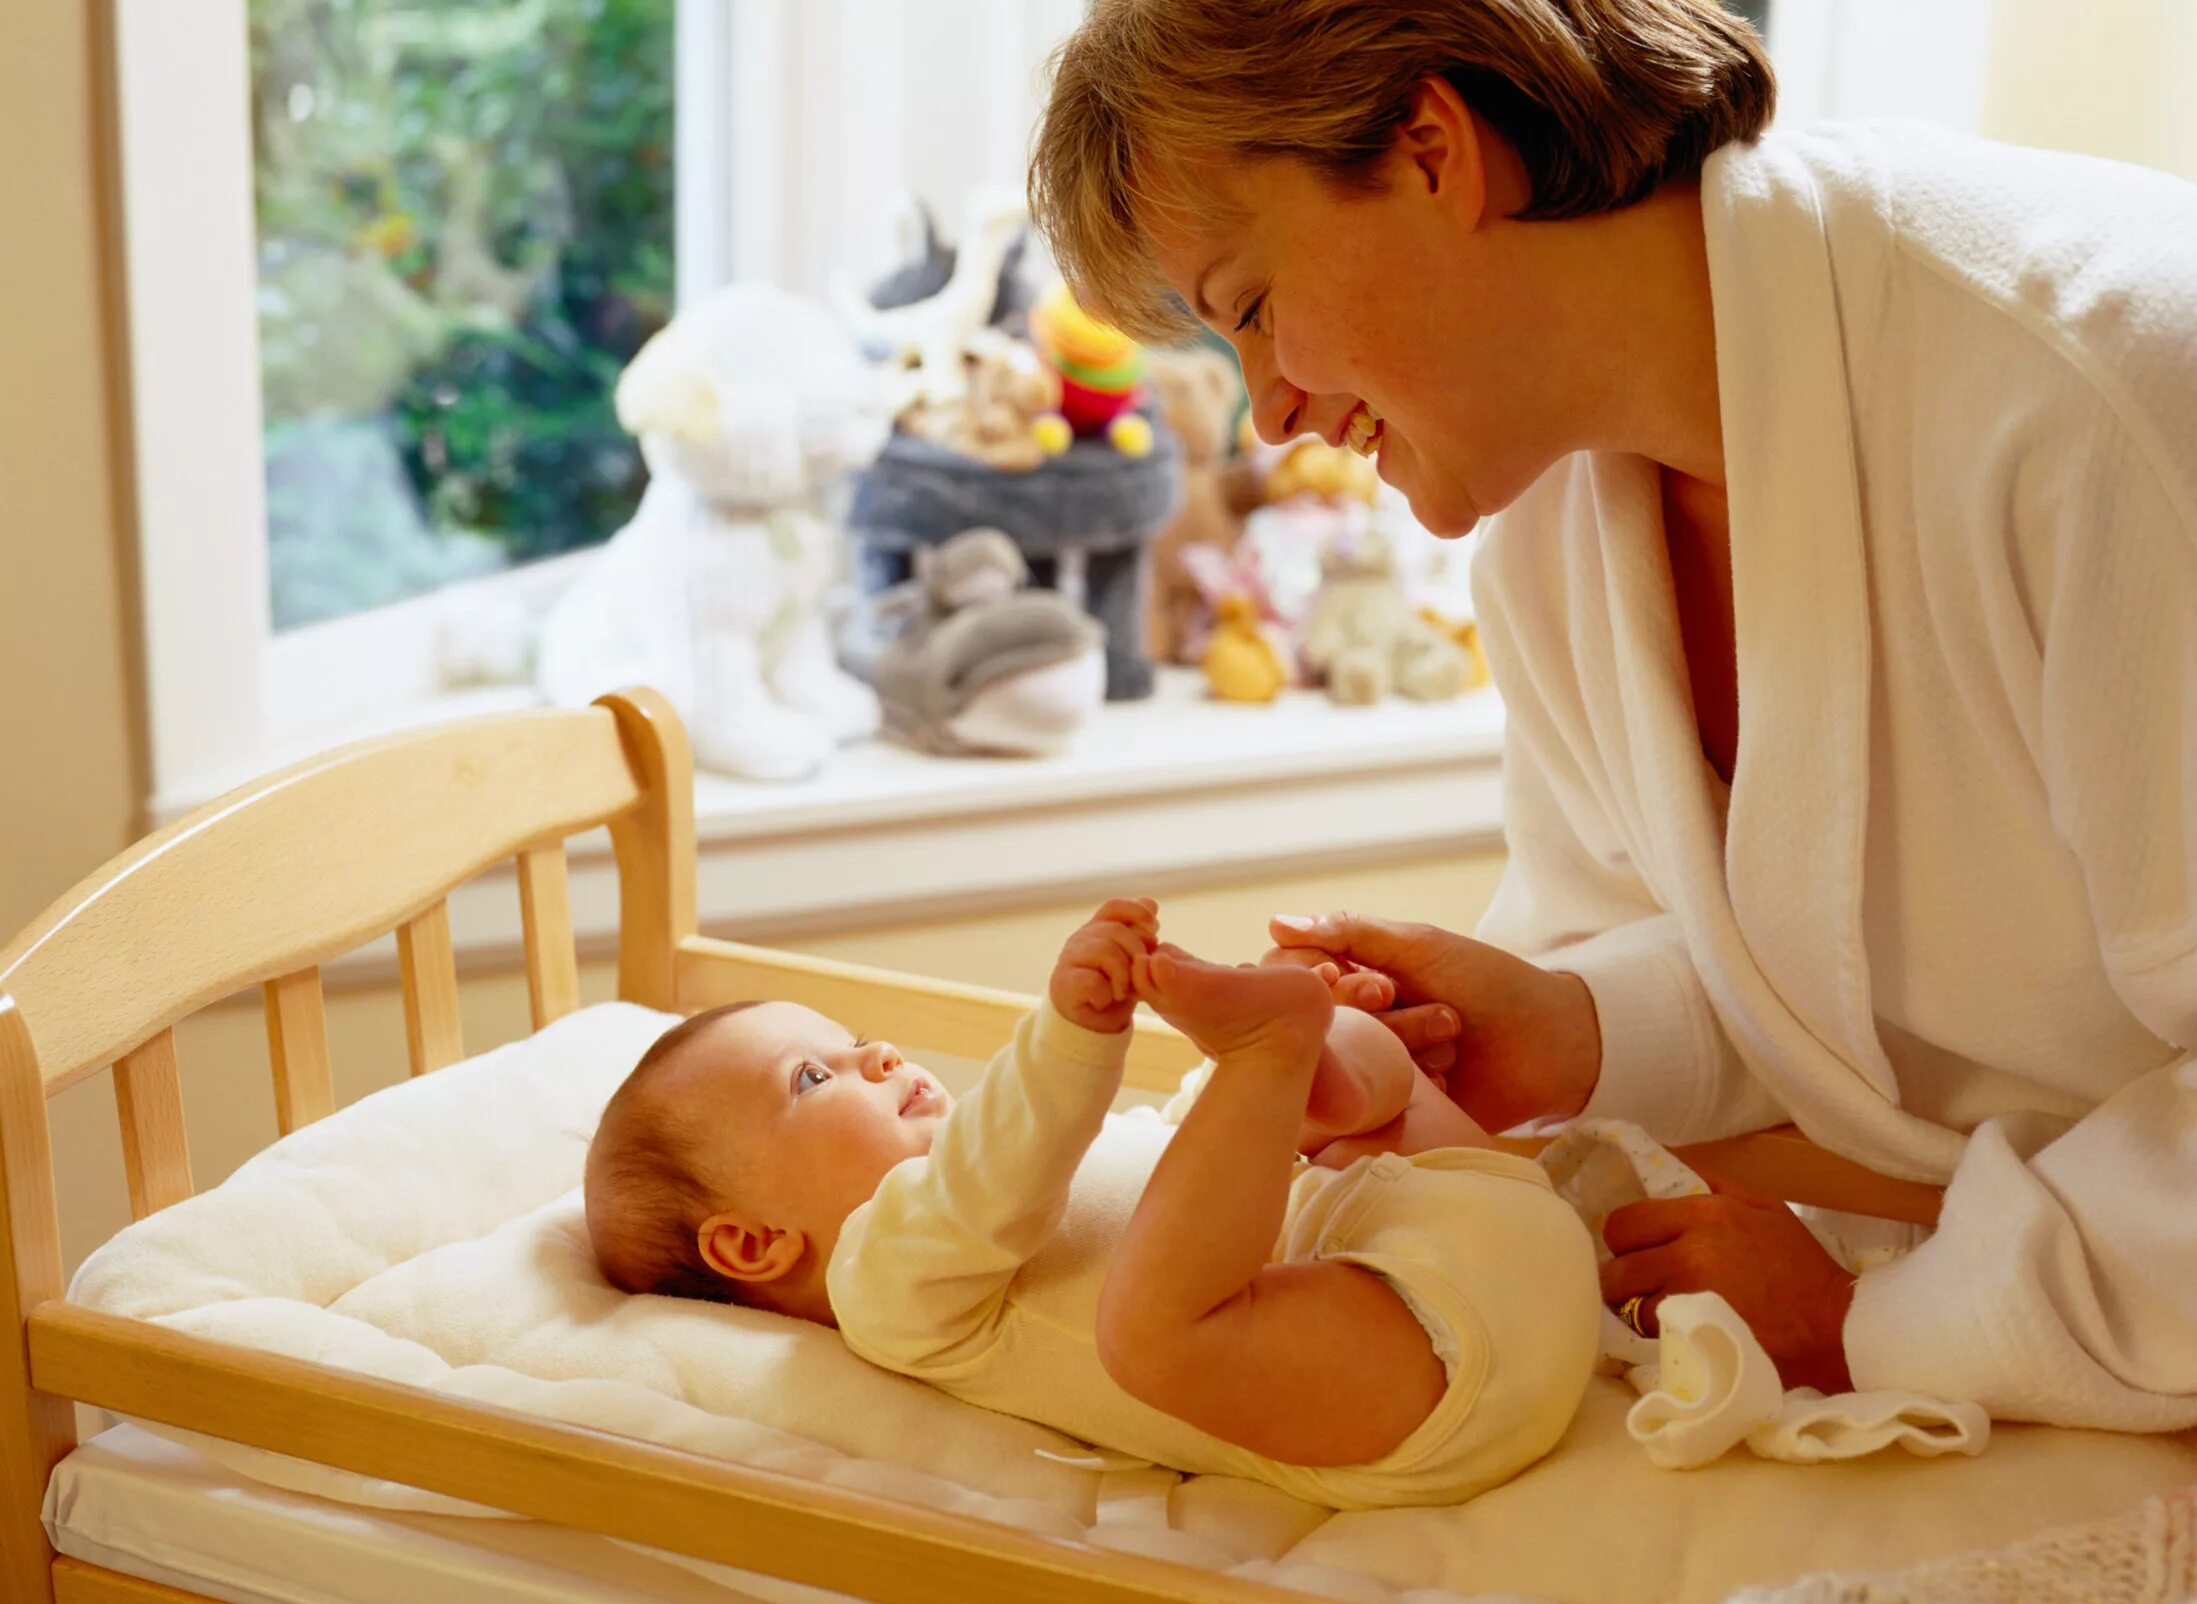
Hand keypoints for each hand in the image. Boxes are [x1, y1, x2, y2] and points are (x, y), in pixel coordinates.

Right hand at [1050, 897, 1158, 1033]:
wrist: (1090, 1023)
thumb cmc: (1112, 987)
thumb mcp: (1131, 958)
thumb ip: (1138, 932)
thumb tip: (1150, 902)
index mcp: (1097, 928)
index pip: (1115, 907)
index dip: (1136, 912)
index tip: (1155, 927)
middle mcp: (1081, 938)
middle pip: (1115, 930)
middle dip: (1136, 953)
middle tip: (1138, 976)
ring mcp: (1069, 958)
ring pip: (1105, 952)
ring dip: (1122, 976)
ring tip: (1122, 992)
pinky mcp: (1064, 982)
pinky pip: (1094, 980)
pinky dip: (1106, 994)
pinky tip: (1104, 1000)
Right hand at [1263, 913, 1600, 1131]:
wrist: (1551, 1043)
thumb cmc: (1490, 983)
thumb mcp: (1421, 946)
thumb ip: (1352, 933)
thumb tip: (1276, 922)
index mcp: (1353, 974)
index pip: (1290, 973)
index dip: (1315, 978)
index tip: (1353, 978)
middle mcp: (1352, 1022)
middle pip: (1314, 1020)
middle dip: (1369, 1009)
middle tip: (1401, 997)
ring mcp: (1368, 1067)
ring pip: (1342, 1061)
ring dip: (1399, 1042)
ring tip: (1447, 1032)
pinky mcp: (1390, 1111)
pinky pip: (1367, 1102)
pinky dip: (1409, 1083)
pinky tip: (1445, 1075)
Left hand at [1600, 1171, 1857, 1392]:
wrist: (1832, 1329)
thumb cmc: (1801, 1268)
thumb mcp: (1765, 1209)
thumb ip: (1714, 1186)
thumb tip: (1670, 1164)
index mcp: (1704, 1213)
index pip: (1625, 1222)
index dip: (1626, 1240)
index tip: (1639, 1249)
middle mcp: (1689, 1250)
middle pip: (1617, 1266)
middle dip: (1625, 1276)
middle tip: (1645, 1283)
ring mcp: (1688, 1295)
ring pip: (1630, 1302)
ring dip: (1640, 1308)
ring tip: (1667, 1308)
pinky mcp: (1693, 1333)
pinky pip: (1651, 1331)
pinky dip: (1659, 1332)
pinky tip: (1680, 1329)